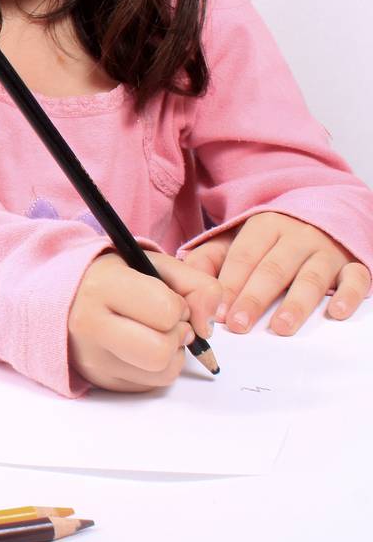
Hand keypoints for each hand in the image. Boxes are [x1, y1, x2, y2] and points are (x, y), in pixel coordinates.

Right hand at [67, 250, 221, 391]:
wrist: (66, 297)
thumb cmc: (114, 278)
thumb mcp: (154, 265)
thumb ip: (197, 285)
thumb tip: (208, 328)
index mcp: (101, 286)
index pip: (165, 311)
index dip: (178, 305)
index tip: (166, 299)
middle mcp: (89, 324)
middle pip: (160, 352)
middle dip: (176, 337)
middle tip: (167, 324)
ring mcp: (91, 357)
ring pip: (161, 374)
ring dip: (171, 355)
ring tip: (154, 335)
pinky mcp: (98, 380)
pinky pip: (150, 385)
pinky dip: (156, 369)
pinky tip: (140, 348)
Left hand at [183, 212, 370, 334]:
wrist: (321, 215)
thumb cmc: (271, 240)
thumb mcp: (237, 240)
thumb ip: (210, 259)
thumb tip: (185, 283)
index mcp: (265, 227)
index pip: (243, 256)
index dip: (228, 284)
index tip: (216, 311)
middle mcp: (297, 237)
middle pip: (273, 268)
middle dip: (254, 298)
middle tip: (238, 325)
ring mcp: (327, 251)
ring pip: (311, 277)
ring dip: (296, 303)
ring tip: (281, 327)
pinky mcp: (352, 265)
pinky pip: (356, 279)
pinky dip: (349, 296)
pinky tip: (335, 312)